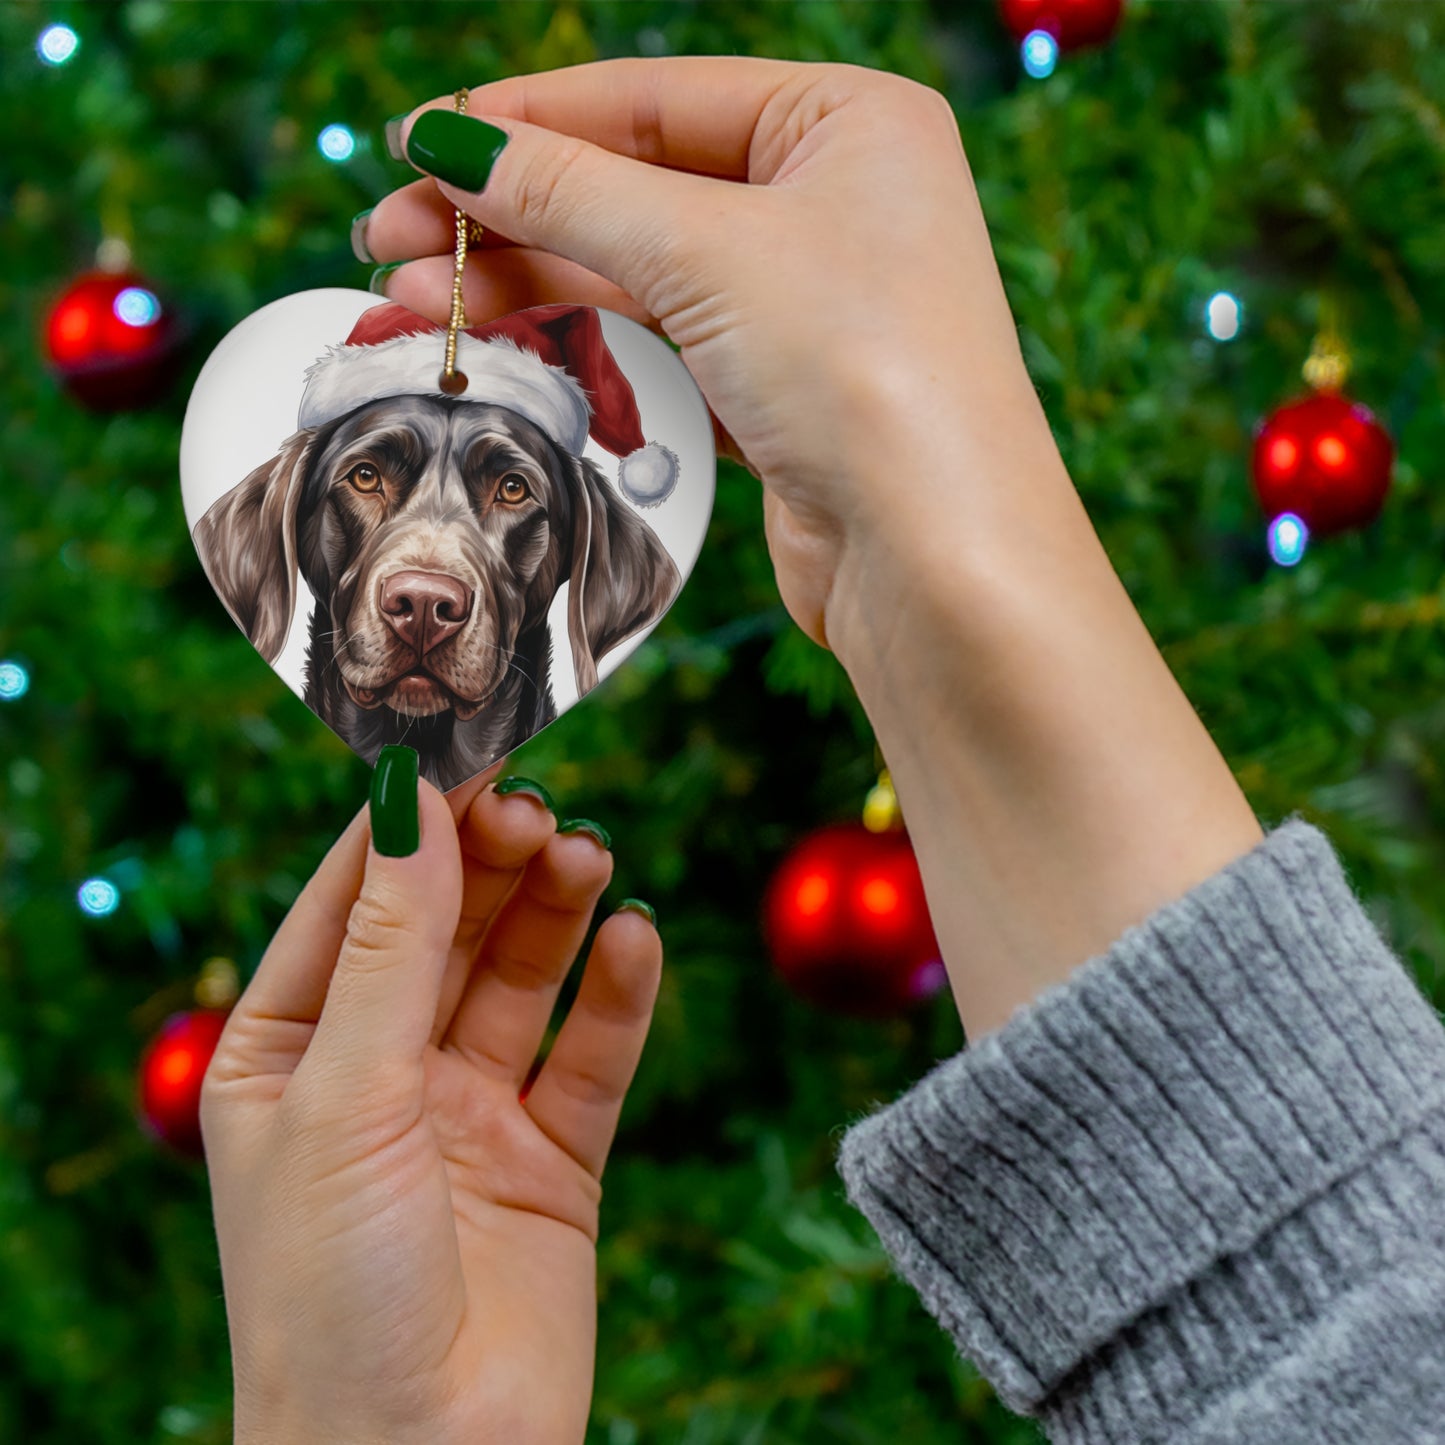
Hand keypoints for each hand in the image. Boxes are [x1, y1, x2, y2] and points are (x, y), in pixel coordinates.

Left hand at [201, 764, 660, 1444]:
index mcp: (289, 1054)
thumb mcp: (346, 1094)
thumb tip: (409, 799)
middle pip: (447, 929)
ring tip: (589, 857)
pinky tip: (635, 938)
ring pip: (522, 978)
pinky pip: (590, 1055)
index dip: (408, 827)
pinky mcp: (553, 1160)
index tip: (465, 751)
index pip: (351, 904)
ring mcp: (469, 1114)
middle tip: (540, 809)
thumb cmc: (331, 1293)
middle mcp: (380, 1074)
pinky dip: (617, 994)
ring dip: (556, 911)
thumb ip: (391, 945)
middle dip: (491, 863)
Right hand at [361, 59, 1262, 1039]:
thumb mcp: (707, 252)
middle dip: (507, 217)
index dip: (526, 121)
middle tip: (389, 241)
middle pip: (634, 188)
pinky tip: (502, 347)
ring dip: (527, 288)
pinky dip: (584, 347)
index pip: (654, 98)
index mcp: (847, 124)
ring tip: (413, 305)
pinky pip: (661, 347)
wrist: (937, 559)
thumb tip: (449, 143)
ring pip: (638, 275)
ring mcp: (807, 304)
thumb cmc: (866, 373)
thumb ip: (570, 192)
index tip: (418, 146)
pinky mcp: (780, 393)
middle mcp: (833, 204)